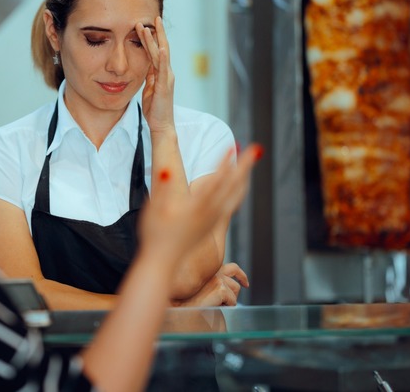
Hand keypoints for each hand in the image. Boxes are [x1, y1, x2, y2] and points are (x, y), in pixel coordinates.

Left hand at [135, 16, 173, 132]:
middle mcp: (166, 72)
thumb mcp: (150, 88)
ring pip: (161, 55)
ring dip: (156, 40)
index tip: (145, 25)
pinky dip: (162, 57)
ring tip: (151, 26)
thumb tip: (147, 65)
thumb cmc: (155, 108)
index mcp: (161, 73)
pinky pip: (163, 69)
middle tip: (152, 17)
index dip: (151, 38)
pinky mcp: (164, 86)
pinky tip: (161, 47)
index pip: (156, 51)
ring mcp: (167, 78)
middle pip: (161, 48)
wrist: (161, 124)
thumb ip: (150, 76)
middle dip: (156, 33)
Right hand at [136, 144, 260, 278]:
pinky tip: (239, 185)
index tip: (233, 146)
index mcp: (195, 207)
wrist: (162, 262)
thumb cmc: (155, 235)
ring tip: (250, 162)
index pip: (215, 181)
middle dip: (244, 166)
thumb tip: (164, 170)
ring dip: (244, 177)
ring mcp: (212, 220)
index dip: (224, 163)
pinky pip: (232, 204)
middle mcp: (209, 213)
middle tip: (256, 149)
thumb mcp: (153, 210)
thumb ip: (161, 188)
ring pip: (236, 196)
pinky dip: (239, 190)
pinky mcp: (212, 226)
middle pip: (233, 186)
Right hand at [172, 263, 248, 306]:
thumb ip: (210, 283)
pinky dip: (227, 307)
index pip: (231, 267)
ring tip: (216, 306)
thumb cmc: (184, 302)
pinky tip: (214, 308)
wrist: (177, 311)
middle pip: (235, 279)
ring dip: (229, 300)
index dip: (240, 275)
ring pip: (235, 289)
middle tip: (229, 301)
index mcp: (207, 268)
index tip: (245, 283)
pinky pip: (232, 300)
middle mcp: (212, 270)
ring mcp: (216, 278)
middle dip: (234, 291)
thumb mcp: (198, 288)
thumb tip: (230, 285)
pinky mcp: (220, 289)